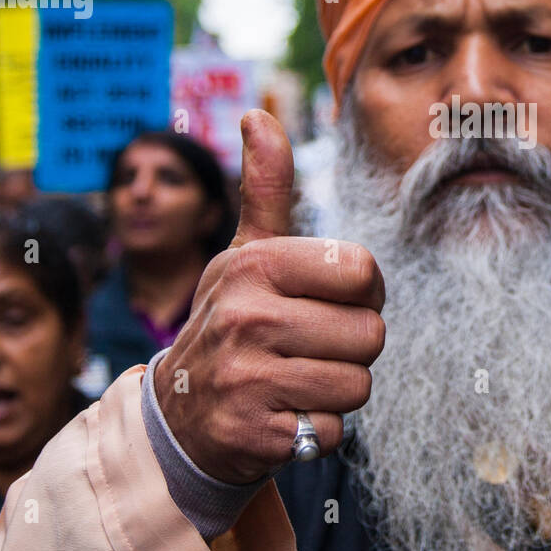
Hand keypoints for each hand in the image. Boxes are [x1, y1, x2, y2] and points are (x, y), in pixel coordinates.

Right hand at [154, 110, 384, 483]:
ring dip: (336, 390)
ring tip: (295, 379)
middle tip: (308, 348)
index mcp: (254, 265)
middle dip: (350, 346)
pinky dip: (317, 429)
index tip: (329, 301)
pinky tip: (283, 414)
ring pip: (358, 386)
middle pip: (370, 335)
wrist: (179, 416)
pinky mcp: (256, 435)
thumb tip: (257, 114)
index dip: (361, 292)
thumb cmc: (232, 320)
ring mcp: (247, 380)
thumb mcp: (245, 253)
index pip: (363, 271)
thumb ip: (265, 187)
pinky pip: (334, 431)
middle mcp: (246, 317)